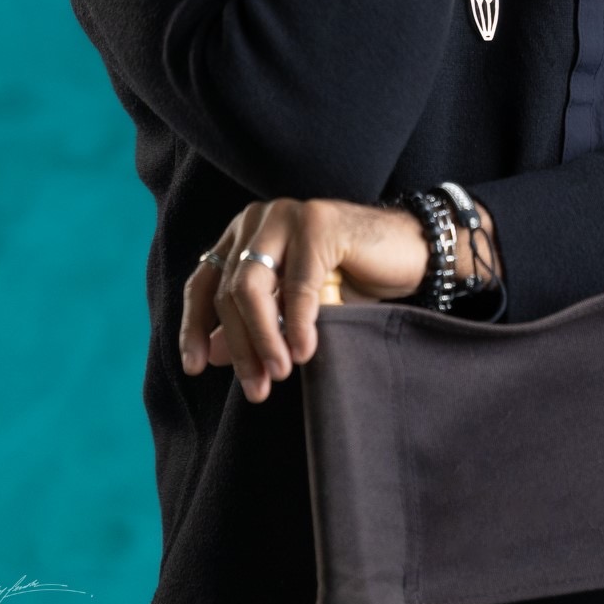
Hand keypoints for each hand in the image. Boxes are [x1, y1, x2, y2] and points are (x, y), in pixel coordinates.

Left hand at [179, 197, 428, 402]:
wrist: (409, 252)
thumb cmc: (351, 279)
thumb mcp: (292, 307)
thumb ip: (254, 322)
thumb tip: (211, 355)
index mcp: (244, 234)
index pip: (204, 282)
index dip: (194, 326)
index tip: (194, 368)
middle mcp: (258, 218)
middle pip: (228, 291)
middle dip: (239, 346)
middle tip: (257, 388)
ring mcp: (287, 216)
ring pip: (253, 287)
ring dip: (262, 338)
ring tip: (278, 374)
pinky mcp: (318, 223)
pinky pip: (297, 285)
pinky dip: (297, 324)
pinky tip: (304, 352)